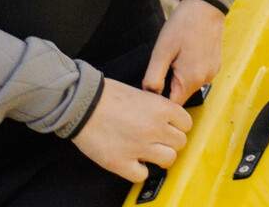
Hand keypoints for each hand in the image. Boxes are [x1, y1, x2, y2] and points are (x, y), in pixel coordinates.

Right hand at [71, 77, 192, 183]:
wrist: (82, 104)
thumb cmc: (109, 95)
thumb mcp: (143, 94)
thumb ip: (159, 109)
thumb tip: (170, 121)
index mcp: (161, 109)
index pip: (186, 124)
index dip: (178, 127)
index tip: (169, 128)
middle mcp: (155, 128)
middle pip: (180, 143)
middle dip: (170, 142)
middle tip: (158, 141)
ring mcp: (139, 147)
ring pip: (168, 159)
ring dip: (160, 157)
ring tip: (148, 153)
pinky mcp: (120, 162)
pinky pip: (142, 175)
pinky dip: (138, 171)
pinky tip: (132, 162)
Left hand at [142, 0, 223, 106]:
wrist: (206, 6)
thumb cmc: (182, 26)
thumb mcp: (162, 51)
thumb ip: (153, 77)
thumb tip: (149, 95)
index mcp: (191, 79)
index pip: (172, 105)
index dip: (159, 100)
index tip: (150, 87)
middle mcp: (205, 80)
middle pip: (181, 96)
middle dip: (168, 87)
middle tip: (160, 66)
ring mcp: (212, 73)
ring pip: (189, 86)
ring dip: (179, 78)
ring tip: (173, 58)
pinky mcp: (215, 65)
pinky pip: (198, 75)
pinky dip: (189, 71)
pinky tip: (185, 54)